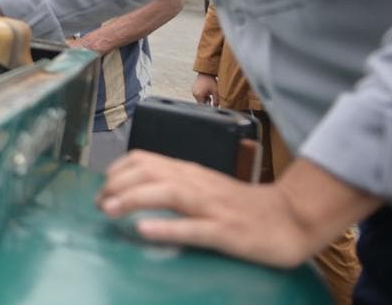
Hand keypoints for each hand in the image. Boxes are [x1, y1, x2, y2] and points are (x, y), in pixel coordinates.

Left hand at [96, 151, 313, 266]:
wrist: (293, 217)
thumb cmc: (244, 206)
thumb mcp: (206, 188)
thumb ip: (176, 184)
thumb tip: (136, 190)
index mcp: (190, 172)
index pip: (144, 159)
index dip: (116, 172)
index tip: (101, 189)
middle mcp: (197, 184)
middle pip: (149, 172)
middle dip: (117, 185)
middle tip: (98, 204)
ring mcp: (212, 207)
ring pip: (167, 193)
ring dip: (133, 199)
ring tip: (109, 209)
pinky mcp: (227, 232)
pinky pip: (193, 228)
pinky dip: (166, 228)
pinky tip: (144, 230)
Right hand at [191, 72, 219, 105]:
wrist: (206, 72)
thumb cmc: (211, 81)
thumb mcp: (215, 91)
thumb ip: (216, 101)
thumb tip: (216, 108)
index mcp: (198, 95)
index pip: (202, 106)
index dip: (208, 106)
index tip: (212, 104)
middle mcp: (194, 93)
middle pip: (200, 102)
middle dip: (206, 101)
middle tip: (211, 97)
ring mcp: (193, 90)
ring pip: (199, 98)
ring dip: (204, 98)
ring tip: (209, 93)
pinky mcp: (193, 88)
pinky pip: (197, 94)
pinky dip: (202, 94)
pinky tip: (206, 90)